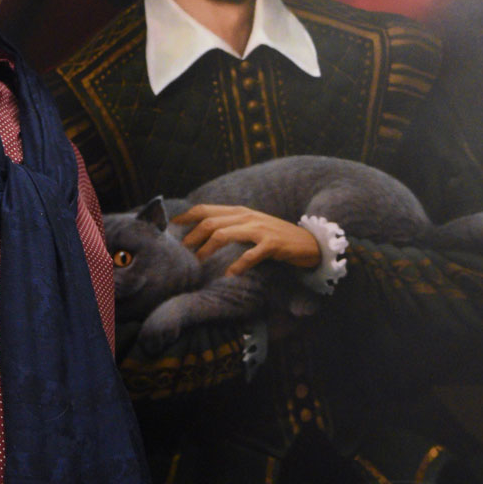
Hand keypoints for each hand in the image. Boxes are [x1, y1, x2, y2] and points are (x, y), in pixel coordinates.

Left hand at [175, 204, 321, 275]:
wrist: (310, 243)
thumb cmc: (276, 236)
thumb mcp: (251, 225)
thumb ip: (231, 225)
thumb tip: (205, 232)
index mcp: (240, 211)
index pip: (206, 209)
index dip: (187, 216)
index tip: (172, 226)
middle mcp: (247, 217)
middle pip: (211, 223)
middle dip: (193, 237)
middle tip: (183, 251)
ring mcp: (260, 229)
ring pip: (225, 235)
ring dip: (208, 249)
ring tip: (199, 261)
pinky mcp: (272, 244)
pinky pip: (251, 254)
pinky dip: (238, 265)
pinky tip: (230, 274)